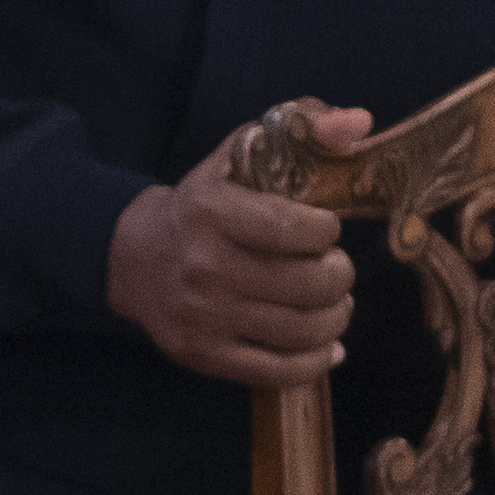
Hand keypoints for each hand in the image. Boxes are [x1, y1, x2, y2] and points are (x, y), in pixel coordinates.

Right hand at [107, 105, 373, 388]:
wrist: (134, 258)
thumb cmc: (203, 204)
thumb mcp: (241, 155)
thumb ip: (303, 128)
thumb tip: (360, 124)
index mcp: (212, 212)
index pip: (296, 230)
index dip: (327, 231)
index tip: (323, 228)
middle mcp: (205, 267)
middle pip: (310, 285)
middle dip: (339, 275)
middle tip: (333, 268)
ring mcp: (205, 317)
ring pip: (303, 330)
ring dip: (336, 315)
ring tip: (331, 301)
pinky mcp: (205, 355)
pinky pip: (280, 371)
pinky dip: (317, 360)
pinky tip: (325, 342)